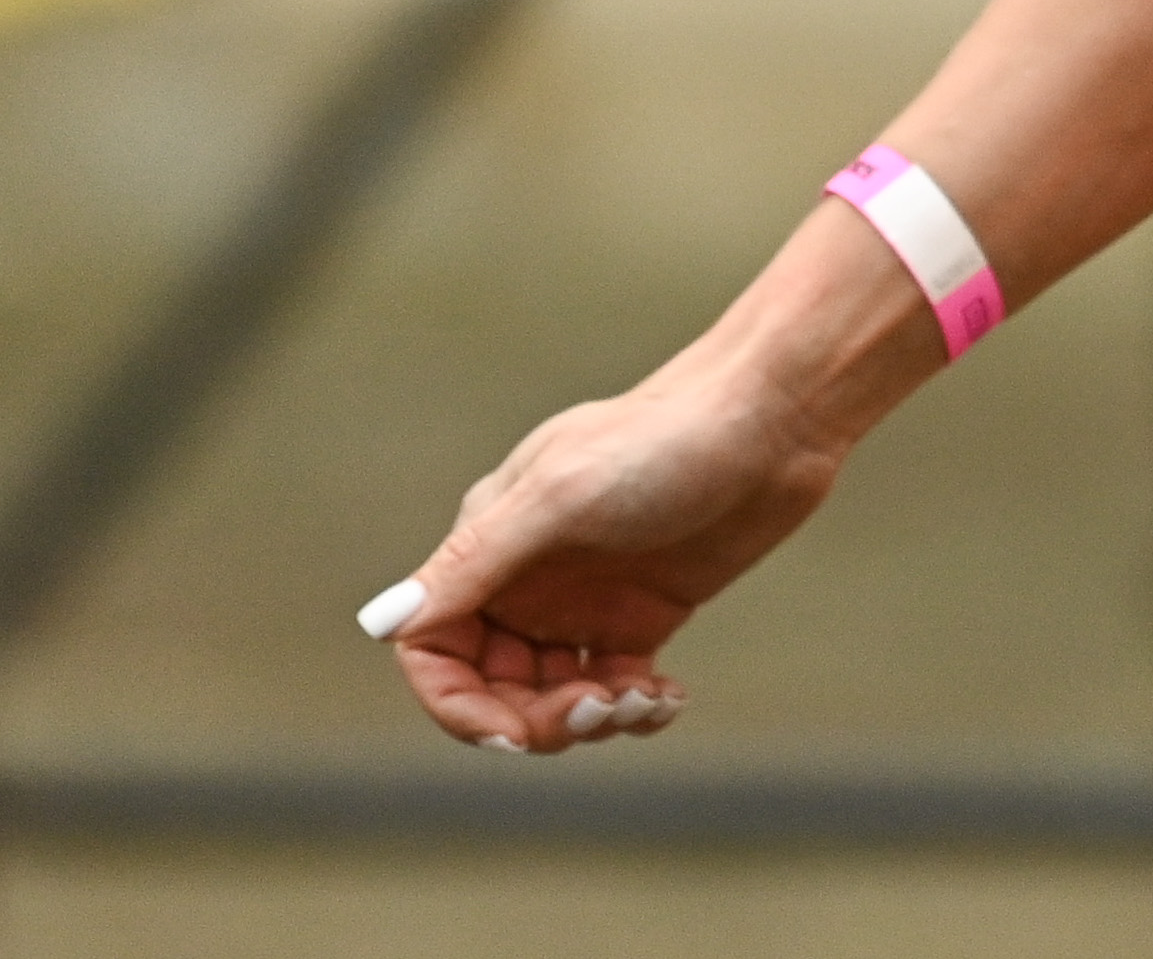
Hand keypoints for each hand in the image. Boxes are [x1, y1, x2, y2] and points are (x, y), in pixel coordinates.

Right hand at [361, 368, 845, 753]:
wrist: (772, 419)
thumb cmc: (663, 440)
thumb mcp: (561, 496)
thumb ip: (474, 561)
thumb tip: (380, 622)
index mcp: (489, 545)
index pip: (432, 649)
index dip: (457, 705)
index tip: (513, 733)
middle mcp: (527, 578)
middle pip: (491, 687)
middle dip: (536, 719)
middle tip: (600, 710)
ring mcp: (584, 600)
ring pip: (550, 696)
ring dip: (588, 719)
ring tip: (643, 699)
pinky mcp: (642, 615)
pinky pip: (612, 688)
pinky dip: (632, 708)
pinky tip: (669, 696)